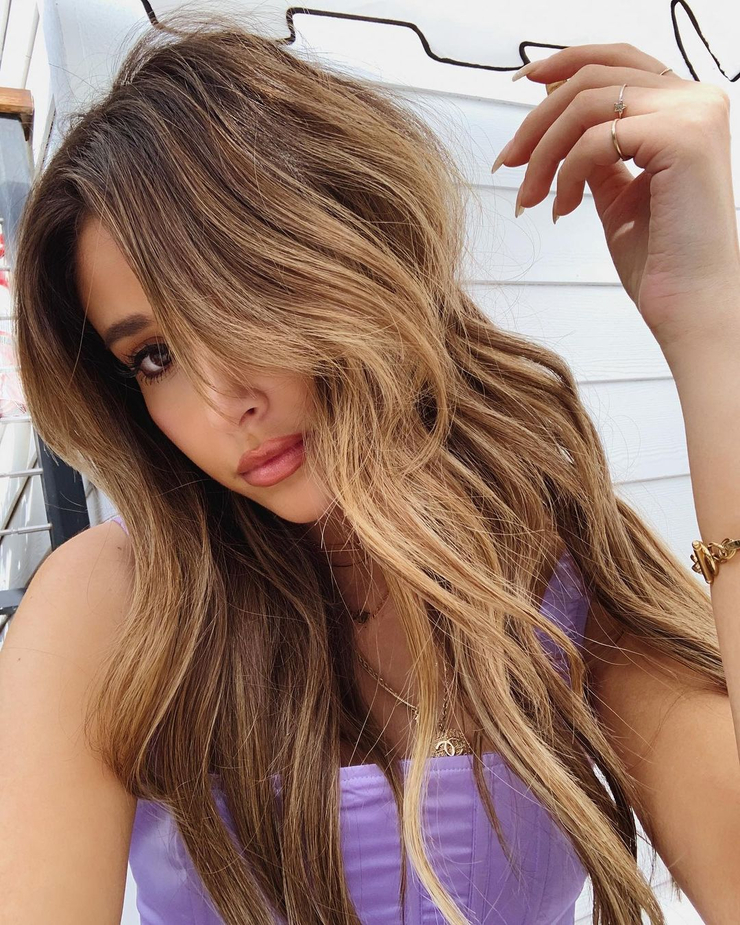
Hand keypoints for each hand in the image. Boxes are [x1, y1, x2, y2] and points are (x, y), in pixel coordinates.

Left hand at [493, 43, 739, 355]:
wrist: (691, 305)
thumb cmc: (662, 262)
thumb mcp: (618, 194)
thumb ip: (596, 154)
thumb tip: (557, 127)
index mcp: (686, 108)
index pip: (618, 60)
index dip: (565, 63)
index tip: (523, 82)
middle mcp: (697, 100)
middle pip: (594, 76)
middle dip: (537, 120)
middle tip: (507, 162)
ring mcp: (694, 114)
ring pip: (586, 104)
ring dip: (542, 153)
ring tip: (530, 198)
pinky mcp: (683, 138)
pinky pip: (596, 139)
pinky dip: (565, 174)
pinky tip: (562, 210)